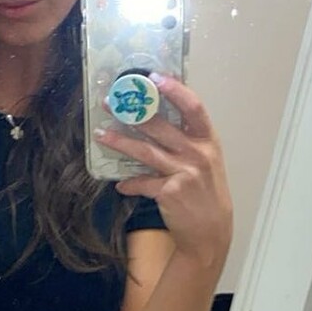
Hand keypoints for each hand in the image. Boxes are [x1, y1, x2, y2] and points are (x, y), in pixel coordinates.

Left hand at [95, 76, 232, 275]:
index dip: (175, 89)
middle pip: (160, 125)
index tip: (154, 77)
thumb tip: (158, 119)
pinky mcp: (170, 192)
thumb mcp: (207, 162)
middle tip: (110, 102)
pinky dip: (130, 184)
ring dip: (120, 142)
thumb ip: (188, 141)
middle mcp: (197, 153)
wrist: (211, 232)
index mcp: (208, 141)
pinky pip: (142, 182)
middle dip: (132, 112)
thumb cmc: (206, 194)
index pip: (193, 107)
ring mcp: (184, 172)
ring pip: (145, 151)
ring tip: (101, 135)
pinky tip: (121, 185)